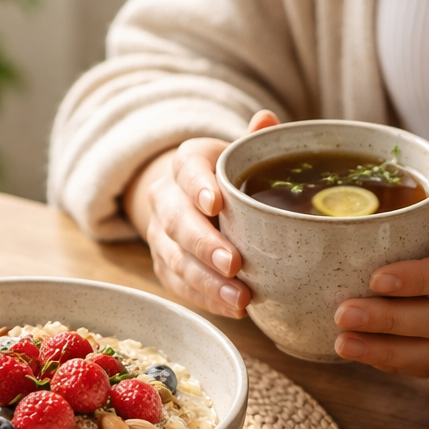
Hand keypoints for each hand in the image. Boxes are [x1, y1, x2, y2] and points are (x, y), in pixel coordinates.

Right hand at [126, 109, 278, 317]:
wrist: (192, 200)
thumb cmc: (228, 178)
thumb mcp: (240, 155)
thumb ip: (255, 141)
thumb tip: (266, 120)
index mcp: (187, 163)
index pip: (187, 169)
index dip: (198, 186)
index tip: (215, 202)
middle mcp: (166, 197)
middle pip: (177, 221)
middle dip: (204, 244)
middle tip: (234, 263)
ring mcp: (161, 234)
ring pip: (176, 258)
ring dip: (207, 281)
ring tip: (240, 298)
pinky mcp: (164, 264)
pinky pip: (179, 284)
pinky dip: (205, 298)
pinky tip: (232, 308)